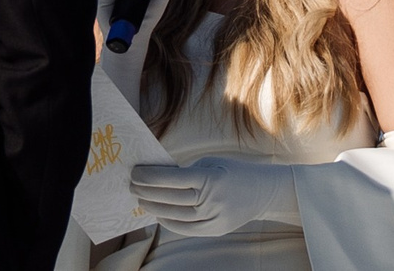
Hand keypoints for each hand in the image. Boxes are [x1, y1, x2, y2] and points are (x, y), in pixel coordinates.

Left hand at [129, 158, 299, 236]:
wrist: (262, 191)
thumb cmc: (232, 171)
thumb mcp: (211, 163)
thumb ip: (186, 172)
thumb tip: (157, 178)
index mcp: (209, 178)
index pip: (171, 179)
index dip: (149, 177)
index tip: (135, 173)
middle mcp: (211, 200)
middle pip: (169, 199)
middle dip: (146, 192)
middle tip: (131, 186)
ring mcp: (213, 218)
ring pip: (174, 216)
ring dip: (153, 208)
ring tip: (141, 200)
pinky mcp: (214, 230)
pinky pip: (185, 229)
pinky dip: (168, 222)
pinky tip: (158, 214)